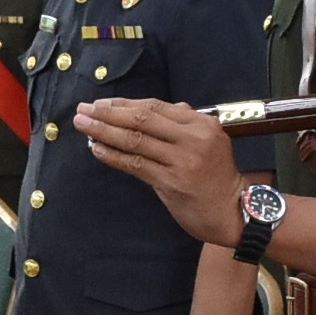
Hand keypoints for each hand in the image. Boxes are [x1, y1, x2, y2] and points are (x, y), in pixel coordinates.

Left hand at [77, 98, 244, 247]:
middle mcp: (193, 138)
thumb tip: (143, 109)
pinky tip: (97, 149)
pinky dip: (114, 156)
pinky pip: (136, 165)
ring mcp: (183, 161)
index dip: (124, 104)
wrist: (232, 211)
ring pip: (135, 141)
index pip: (155, 107)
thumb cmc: (215, 176)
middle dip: (108, 113)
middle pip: (142, 119)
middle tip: (83, 111)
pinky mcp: (172, 183)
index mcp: (202, 123)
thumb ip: (180, 123)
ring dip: (104, 132)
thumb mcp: (208, 141)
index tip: (100, 103)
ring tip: (83, 126)